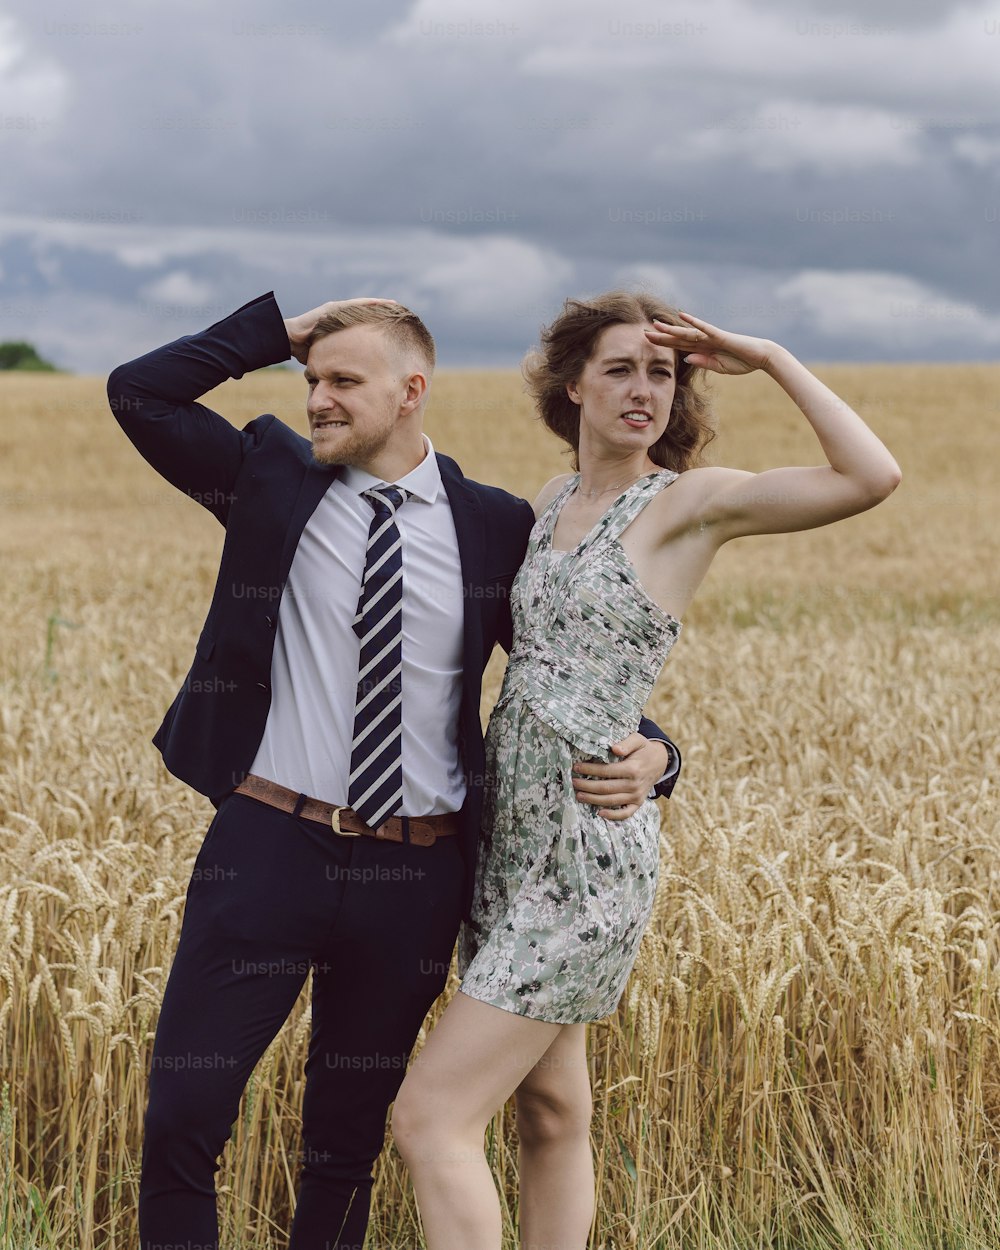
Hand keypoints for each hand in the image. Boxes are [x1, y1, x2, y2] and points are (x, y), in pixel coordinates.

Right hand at [284, 297, 398, 363]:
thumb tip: (347, 376)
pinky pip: (352, 305)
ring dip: (378, 305)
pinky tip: (380, 303)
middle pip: (365, 312)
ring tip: (395, 305)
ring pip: (361, 306)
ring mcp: (334, 310)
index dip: (378, 325)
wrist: (285, 340)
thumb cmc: (304, 350)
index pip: (363, 325)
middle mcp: (338, 317)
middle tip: (401, 312)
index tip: (396, 327)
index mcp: (340, 328)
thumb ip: (339, 360)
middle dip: (382, 312)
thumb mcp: (328, 356)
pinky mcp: (331, 309)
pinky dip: (367, 304)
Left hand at [572, 733, 670, 821]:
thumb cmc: (643, 749)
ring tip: (579, 795)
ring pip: (611, 801)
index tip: (576, 767)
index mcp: (633, 768)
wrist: (659, 762)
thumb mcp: (638, 740)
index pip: (607, 771)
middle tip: (573, 782)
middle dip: (587, 786)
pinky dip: (613, 816)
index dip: (590, 769)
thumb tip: (614, 749)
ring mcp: (637, 796)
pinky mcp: (638, 803)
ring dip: (593, 800)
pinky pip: (625, 814)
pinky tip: (599, 813)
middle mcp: (635, 785)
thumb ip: (626, 743)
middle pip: (606, 788)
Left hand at [645, 311, 773, 375]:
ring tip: (655, 325)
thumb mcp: (719, 367)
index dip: (663, 344)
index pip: (679, 347)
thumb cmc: (742, 362)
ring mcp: (712, 337)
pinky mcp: (720, 335)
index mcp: (703, 349)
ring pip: (687, 332)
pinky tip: (682, 315)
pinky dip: (693, 322)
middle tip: (642, 332)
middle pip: (679, 338)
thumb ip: (703, 362)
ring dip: (671, 329)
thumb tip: (685, 358)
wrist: (761, 357)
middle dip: (661, 336)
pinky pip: (704, 328)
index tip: (647, 342)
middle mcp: (704, 340)